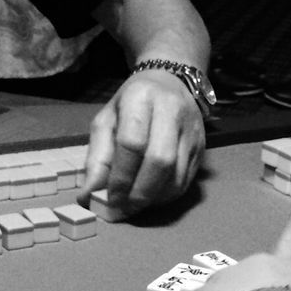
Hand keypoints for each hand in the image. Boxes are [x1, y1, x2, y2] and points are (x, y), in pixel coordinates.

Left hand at [79, 69, 204, 215]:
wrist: (170, 81)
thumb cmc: (131, 103)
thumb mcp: (106, 121)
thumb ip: (96, 158)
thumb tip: (88, 196)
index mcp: (142, 98)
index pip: (132, 143)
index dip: (120, 177)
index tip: (107, 198)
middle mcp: (172, 111)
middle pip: (160, 162)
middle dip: (138, 193)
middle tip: (121, 209)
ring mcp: (192, 131)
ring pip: (176, 176)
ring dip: (152, 199)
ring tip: (133, 207)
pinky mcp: (201, 148)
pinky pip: (185, 182)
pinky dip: (165, 197)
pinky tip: (150, 198)